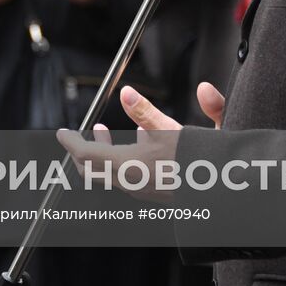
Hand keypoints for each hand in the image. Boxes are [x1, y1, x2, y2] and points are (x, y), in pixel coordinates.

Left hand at [56, 83, 225, 197]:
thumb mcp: (171, 131)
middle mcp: (131, 183)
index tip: (61, 134)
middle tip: (77, 135)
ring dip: (103, 151)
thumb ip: (146, 112)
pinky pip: (128, 175)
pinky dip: (121, 158)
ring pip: (111, 171)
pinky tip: (139, 141)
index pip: (86, 156)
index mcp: (129, 167)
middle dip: (83, 149)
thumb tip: (126, 92)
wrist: (225, 193)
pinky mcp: (156, 193)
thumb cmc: (199, 163)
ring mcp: (143, 191)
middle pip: (94, 168)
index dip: (71, 143)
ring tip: (102, 130)